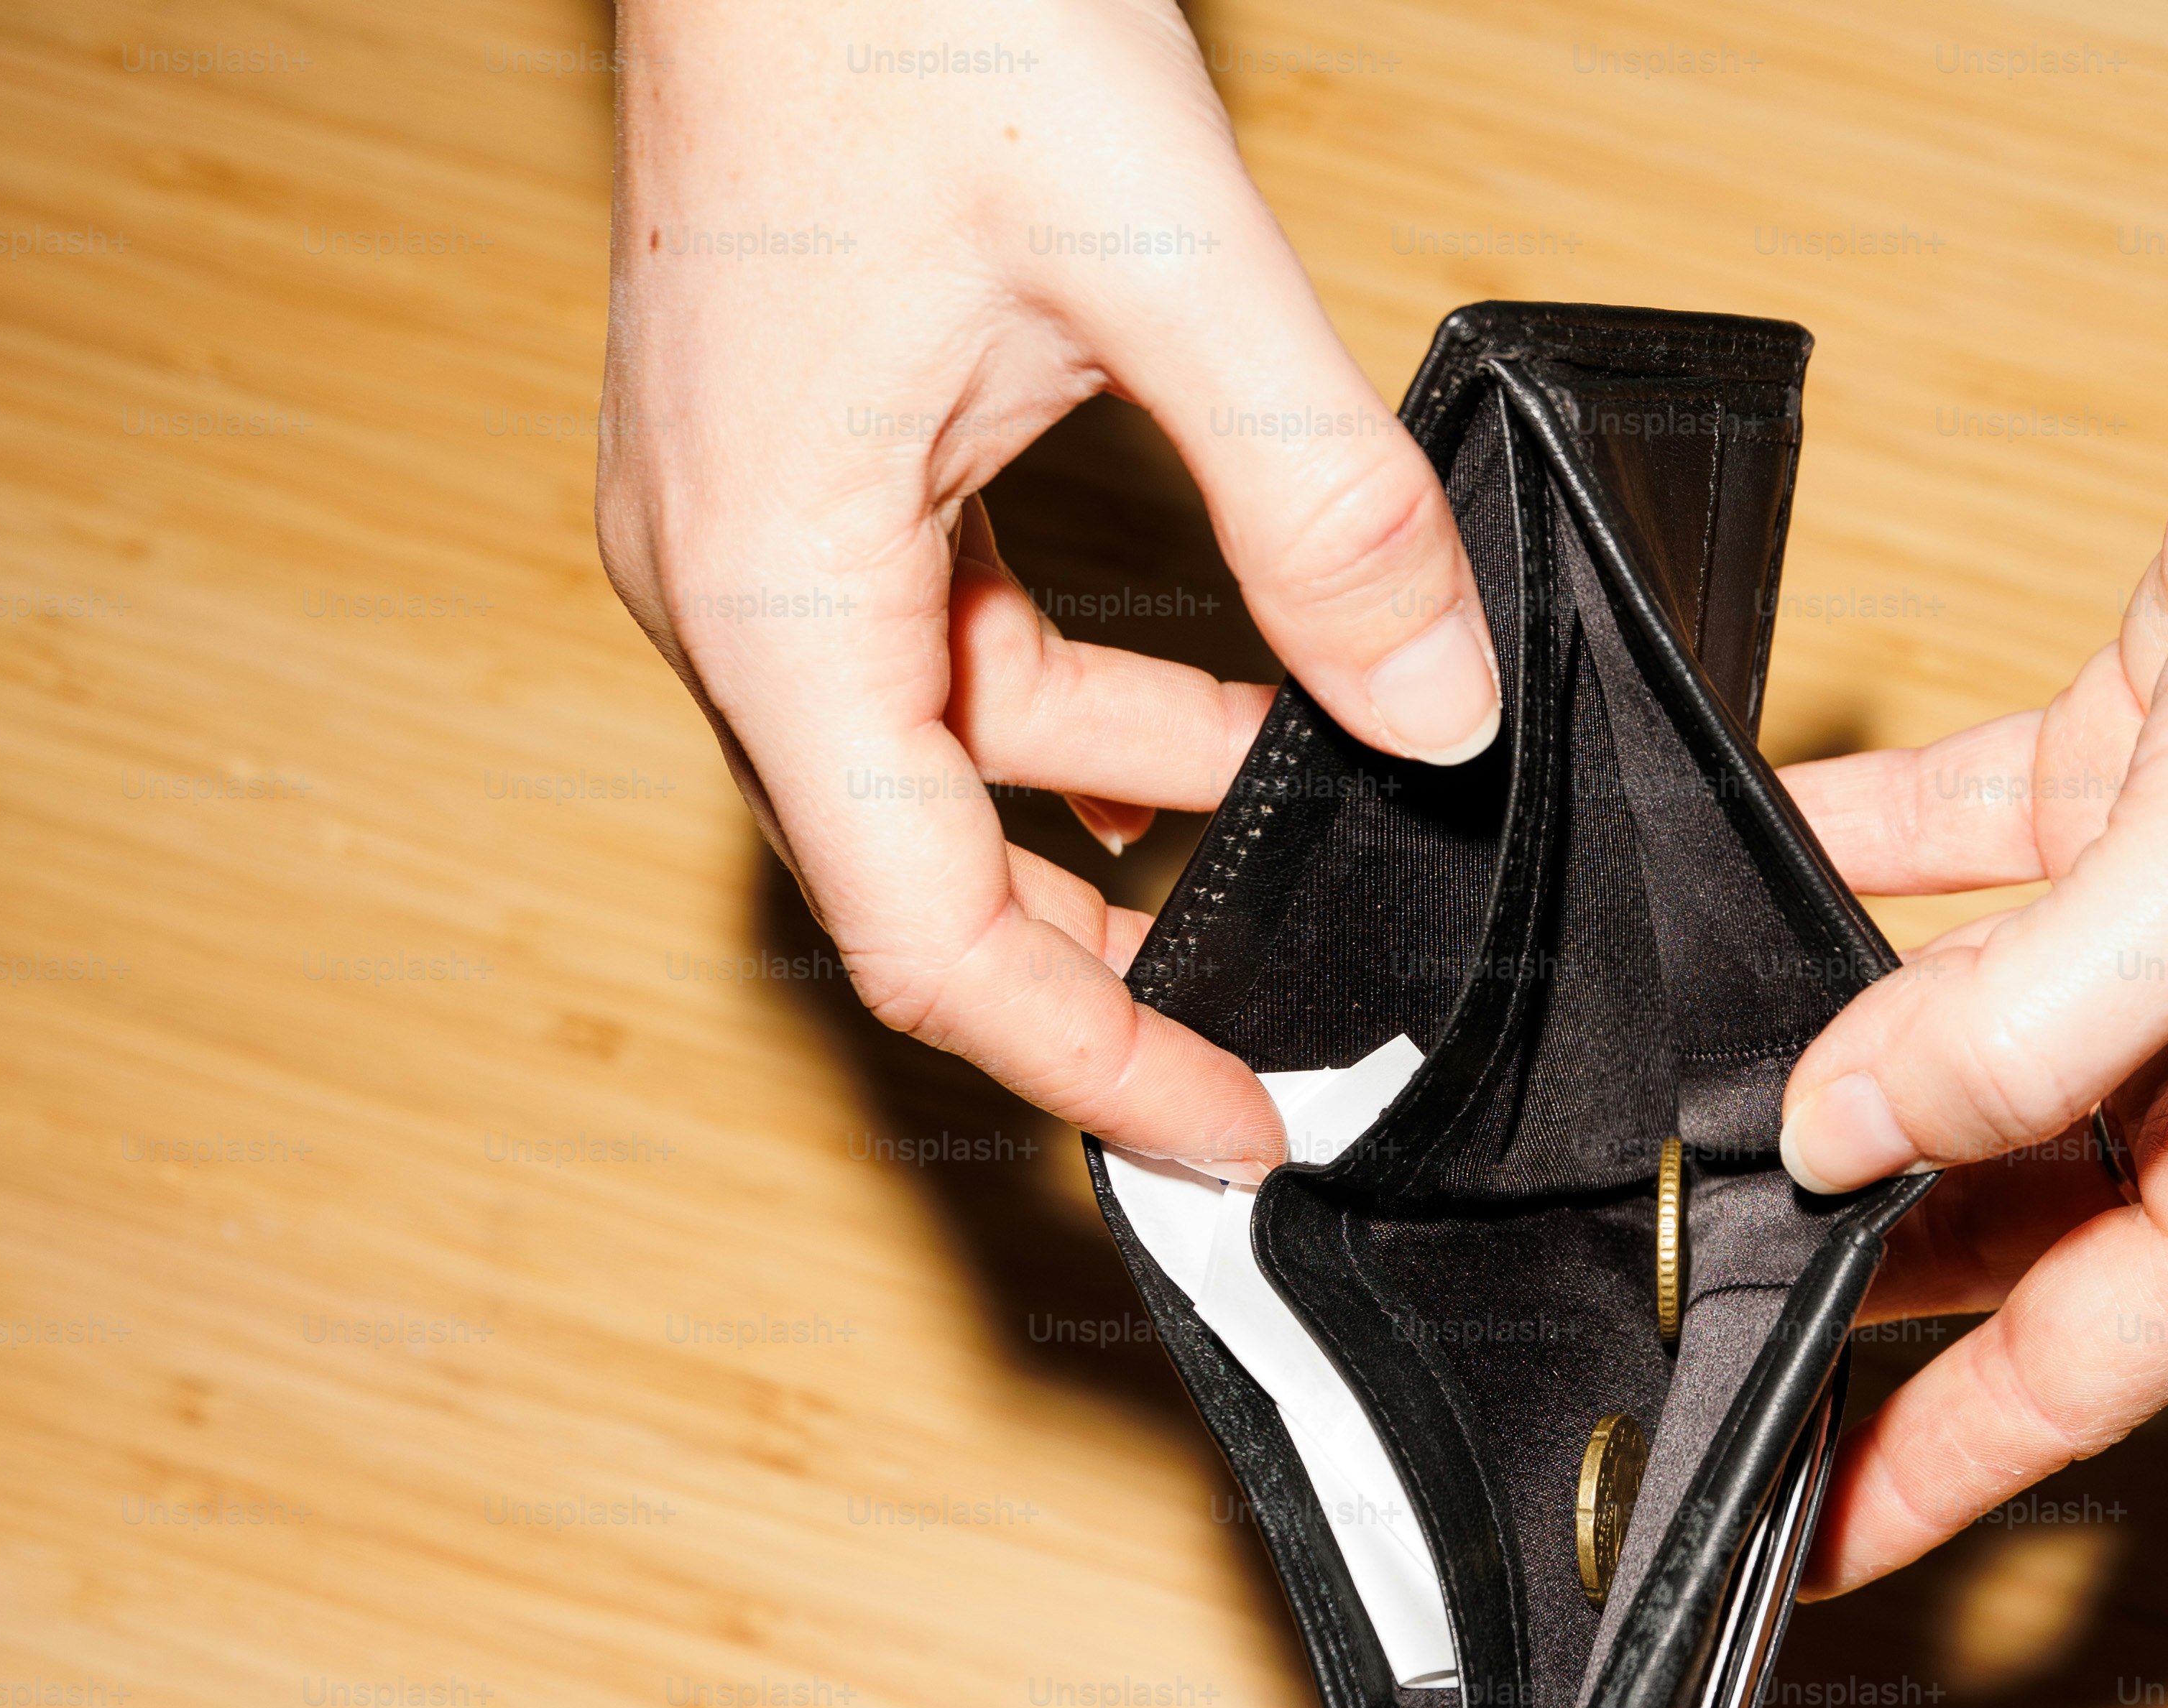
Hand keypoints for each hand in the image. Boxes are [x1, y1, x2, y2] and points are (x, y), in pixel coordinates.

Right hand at [597, 0, 1501, 1176]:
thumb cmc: (890, 0)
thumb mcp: (1157, 261)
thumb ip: (1312, 502)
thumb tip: (1436, 707)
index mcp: (771, 584)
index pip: (921, 931)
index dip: (1088, 1063)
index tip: (1234, 1134)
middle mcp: (732, 588)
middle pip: (921, 882)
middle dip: (1107, 977)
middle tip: (1286, 1047)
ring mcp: (759, 534)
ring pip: (945, 773)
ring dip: (1124, 823)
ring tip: (1304, 856)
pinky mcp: (810, 476)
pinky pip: (951, 659)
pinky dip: (1092, 710)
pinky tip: (1232, 705)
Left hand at [1776, 269, 2167, 1593]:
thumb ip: (2026, 1028)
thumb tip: (1832, 1135)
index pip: (2074, 1369)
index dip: (1923, 1467)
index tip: (1781, 1551)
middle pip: (1996, 1228)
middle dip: (1838, 1263)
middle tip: (1654, 1299)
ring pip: (1959, 1058)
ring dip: (1825, 1073)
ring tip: (1652, 1114)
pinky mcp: (2132, 784)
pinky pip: (1953, 864)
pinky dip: (1847, 869)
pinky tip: (1729, 883)